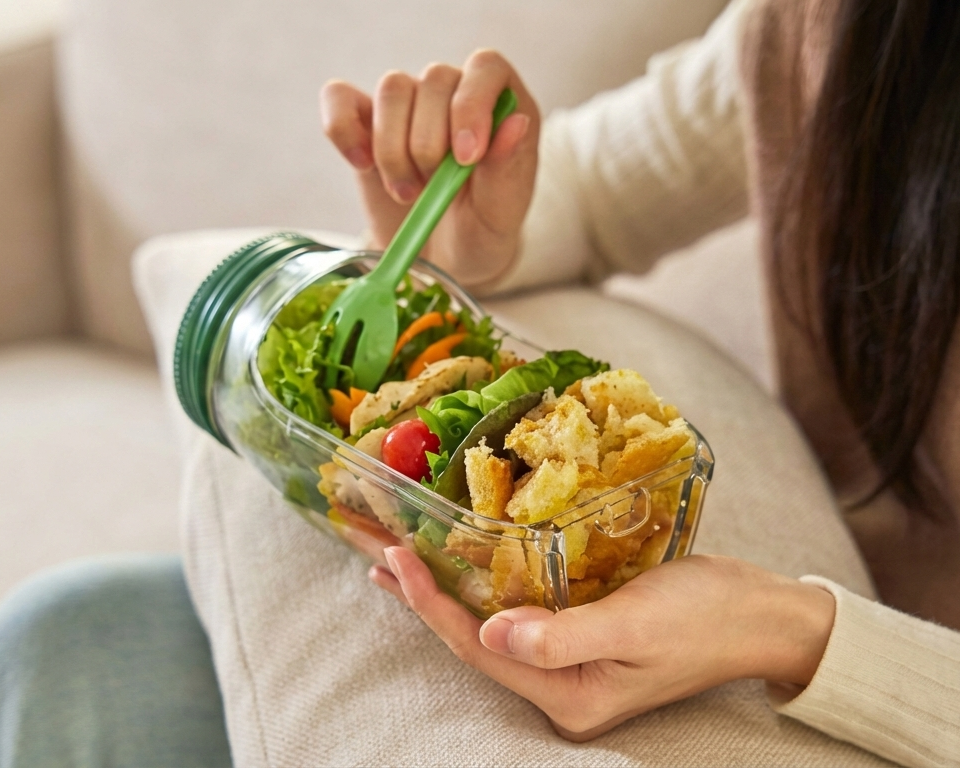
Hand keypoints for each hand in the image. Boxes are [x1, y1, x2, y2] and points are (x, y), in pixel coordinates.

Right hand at [320, 50, 539, 287]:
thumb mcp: (502, 212)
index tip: (465, 158)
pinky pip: (339, 98)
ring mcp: (408, 106)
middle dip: (429, 143)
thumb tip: (516, 120)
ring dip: (393, 148)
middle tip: (432, 191)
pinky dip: (343, 128)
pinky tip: (361, 164)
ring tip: (406, 193)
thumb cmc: (481, 232)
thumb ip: (507, 167)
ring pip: (392, 89)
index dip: (471, 105)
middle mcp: (455, 94)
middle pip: (433, 80)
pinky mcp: (366, 125)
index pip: (485, 68)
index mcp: (501, 106)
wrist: (442, 260)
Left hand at [371, 548, 834, 740]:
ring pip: (490, 627)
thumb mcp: (636, 624)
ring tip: (400, 565)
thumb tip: (492, 635)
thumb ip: (562, 635)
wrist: (762, 617)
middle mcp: (559, 688)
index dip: (432, 604)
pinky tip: (468, 567)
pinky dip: (484, 587)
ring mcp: (570, 665)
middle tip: (376, 554)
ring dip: (445, 593)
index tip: (396, 557)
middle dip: (422, 598)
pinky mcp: (581, 638)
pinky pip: (517, 614)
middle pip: (473, 641)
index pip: (479, 649)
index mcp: (567, 696)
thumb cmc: (706, 618)